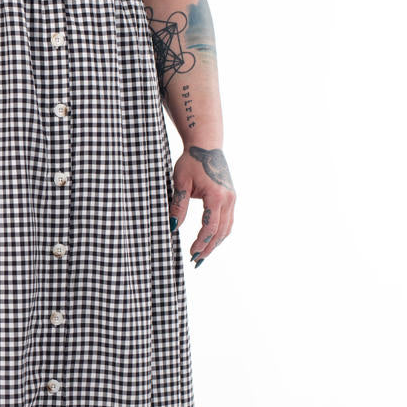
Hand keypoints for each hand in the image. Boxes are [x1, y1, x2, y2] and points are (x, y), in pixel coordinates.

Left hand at [171, 145, 234, 267]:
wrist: (206, 145)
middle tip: (196, 261)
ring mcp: (232, 198)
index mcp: (216, 196)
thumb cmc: (191, 162)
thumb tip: (173, 227)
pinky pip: (228, 220)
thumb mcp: (180, 182)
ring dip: (216, 243)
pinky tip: (211, 240)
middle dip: (209, 248)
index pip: (210, 227)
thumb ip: (178, 206)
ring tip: (203, 255)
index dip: (200, 243)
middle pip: (221, 232)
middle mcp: (228, 199)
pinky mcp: (231, 197)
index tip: (190, 254)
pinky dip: (220, 232)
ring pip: (227, 228)